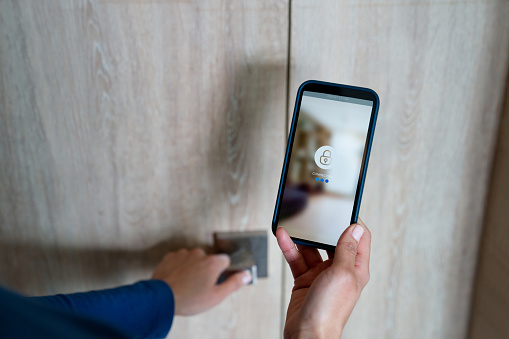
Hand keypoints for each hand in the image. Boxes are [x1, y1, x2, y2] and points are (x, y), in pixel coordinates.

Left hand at [152, 248, 251, 315]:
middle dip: (206, 270)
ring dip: (193, 268)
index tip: (216, 281)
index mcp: (213, 262)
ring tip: (187, 285)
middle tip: (200, 287)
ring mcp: (184, 253)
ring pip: (194, 259)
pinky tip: (178, 280)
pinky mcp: (171, 256)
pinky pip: (180, 260)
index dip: (222, 272)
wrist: (161, 298)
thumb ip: (234, 283)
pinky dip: (180, 267)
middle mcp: (199, 253)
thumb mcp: (216, 296)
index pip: (225, 261)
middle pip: (209, 260)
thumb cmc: (189, 299)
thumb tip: (247, 275)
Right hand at [276, 219, 370, 338]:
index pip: (359, 238)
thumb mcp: (341, 274)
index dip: (353, 221)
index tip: (343, 206)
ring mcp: (321, 275)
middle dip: (323, 226)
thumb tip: (355, 228)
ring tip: (292, 223)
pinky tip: (283, 237)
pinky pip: (297, 259)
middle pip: (333, 240)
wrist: (307, 336)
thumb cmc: (329, 312)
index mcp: (356, 269)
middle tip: (315, 211)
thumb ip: (346, 249)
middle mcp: (339, 270)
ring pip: (311, 248)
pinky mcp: (304, 280)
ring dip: (302, 237)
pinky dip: (289, 247)